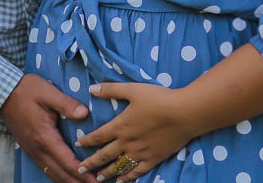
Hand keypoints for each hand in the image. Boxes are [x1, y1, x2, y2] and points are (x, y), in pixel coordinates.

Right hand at [0, 74, 97, 182]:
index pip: (68, 163)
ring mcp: (33, 151)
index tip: (98, 179)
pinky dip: (58, 176)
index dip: (84, 174)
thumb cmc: (26, 90)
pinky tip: (66, 177)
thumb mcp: (47, 92)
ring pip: (53, 174)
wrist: (2, 93)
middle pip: (62, 174)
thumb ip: (66, 104)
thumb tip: (84, 114)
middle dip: (79, 182)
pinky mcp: (29, 149)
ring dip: (69, 181)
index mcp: (45, 137)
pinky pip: (46, 169)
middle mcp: (38, 149)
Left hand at [74, 82, 195, 181]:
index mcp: (120, 126)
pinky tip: (122, 182)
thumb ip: (110, 90)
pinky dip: (128, 178)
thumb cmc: (158, 99)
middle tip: (80, 169)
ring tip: (98, 179)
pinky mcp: (154, 159)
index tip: (77, 145)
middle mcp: (127, 142)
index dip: (86, 141)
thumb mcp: (132, 89)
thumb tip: (91, 88)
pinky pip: (138, 172)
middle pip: (105, 155)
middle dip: (91, 163)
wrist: (184, 113)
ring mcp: (141, 153)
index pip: (98, 136)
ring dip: (107, 173)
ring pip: (119, 166)